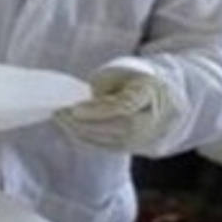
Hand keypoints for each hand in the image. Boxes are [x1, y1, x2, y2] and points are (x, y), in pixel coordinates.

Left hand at [54, 69, 179, 154]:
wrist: (162, 100)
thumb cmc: (133, 80)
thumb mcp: (120, 73)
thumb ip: (104, 87)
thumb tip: (82, 103)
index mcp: (150, 92)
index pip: (126, 105)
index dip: (99, 109)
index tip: (74, 108)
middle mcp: (152, 118)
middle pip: (119, 127)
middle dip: (84, 122)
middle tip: (59, 112)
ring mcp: (145, 137)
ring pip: (111, 140)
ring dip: (80, 130)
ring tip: (60, 117)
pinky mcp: (134, 147)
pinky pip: (106, 145)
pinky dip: (85, 136)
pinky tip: (70, 125)